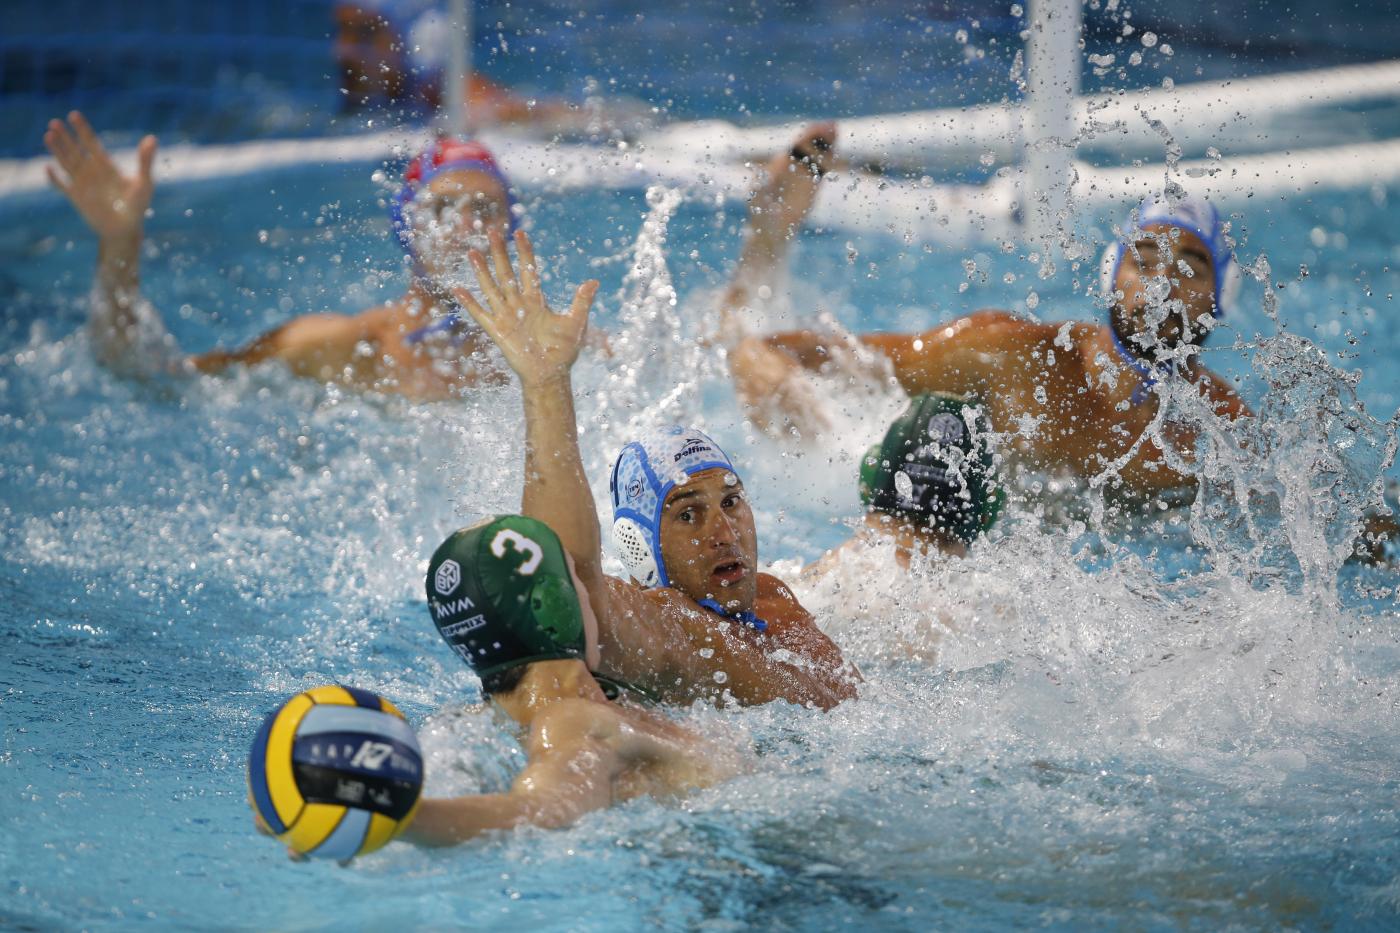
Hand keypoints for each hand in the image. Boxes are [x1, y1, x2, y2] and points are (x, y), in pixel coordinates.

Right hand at [44, 111, 155, 242]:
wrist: (126, 230)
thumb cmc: (138, 206)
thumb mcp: (144, 182)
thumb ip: (145, 160)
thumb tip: (152, 138)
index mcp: (107, 166)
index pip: (91, 143)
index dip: (82, 129)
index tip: (73, 115)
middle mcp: (92, 172)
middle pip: (75, 150)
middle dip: (65, 137)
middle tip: (55, 122)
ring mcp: (82, 184)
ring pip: (66, 163)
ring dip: (57, 150)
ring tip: (48, 135)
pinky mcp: (76, 198)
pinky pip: (62, 185)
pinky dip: (55, 178)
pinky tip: (48, 168)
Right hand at [455, 230, 599, 385]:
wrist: (550, 375)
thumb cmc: (564, 352)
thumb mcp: (576, 323)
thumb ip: (581, 302)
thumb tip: (594, 282)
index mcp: (537, 301)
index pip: (528, 270)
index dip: (525, 252)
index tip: (520, 232)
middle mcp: (519, 305)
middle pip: (506, 273)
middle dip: (500, 253)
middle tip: (492, 231)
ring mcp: (506, 316)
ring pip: (491, 288)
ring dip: (482, 271)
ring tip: (473, 252)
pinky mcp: (498, 330)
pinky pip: (480, 313)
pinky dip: (469, 302)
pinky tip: (457, 288)